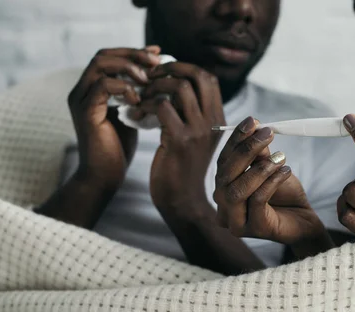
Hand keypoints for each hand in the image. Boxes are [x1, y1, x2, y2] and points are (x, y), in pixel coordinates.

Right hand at [68, 46, 161, 188]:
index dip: (134, 52)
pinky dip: (123, 87)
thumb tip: (159, 78)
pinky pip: (102, 86)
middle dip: (133, 54)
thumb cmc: (119, 149)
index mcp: (92, 89)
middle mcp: (82, 90)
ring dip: (129, 68)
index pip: (110, 56)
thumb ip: (137, 95)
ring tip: (148, 80)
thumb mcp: (132, 115)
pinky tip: (139, 99)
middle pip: (104, 54)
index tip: (158, 55)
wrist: (104, 177)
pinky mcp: (85, 112)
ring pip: (100, 64)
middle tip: (156, 62)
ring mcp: (80, 99)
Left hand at [138, 62, 225, 220]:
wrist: (183, 201)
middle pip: (197, 75)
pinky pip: (162, 106)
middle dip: (170, 68)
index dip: (184, 67)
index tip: (163, 73)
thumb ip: (193, 115)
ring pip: (179, 86)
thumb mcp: (196, 139)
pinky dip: (145, 104)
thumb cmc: (183, 169)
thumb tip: (176, 86)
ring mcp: (198, 130)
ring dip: (155, 86)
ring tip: (141, 96)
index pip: (208, 78)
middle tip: (150, 76)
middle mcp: (212, 122)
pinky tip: (136, 114)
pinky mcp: (179, 140)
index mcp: (218, 119)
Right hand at [213, 117, 328, 246]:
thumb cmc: (284, 195)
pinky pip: (257, 201)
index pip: (223, 162)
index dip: (236, 140)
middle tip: (267, 134)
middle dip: (246, 151)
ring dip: (259, 169)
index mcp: (223, 191)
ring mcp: (236, 222)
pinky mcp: (254, 230)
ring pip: (237, 191)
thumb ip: (259, 152)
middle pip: (225, 176)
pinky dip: (271, 182)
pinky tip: (285, 172)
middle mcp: (223, 208)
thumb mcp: (270, 168)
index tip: (252, 121)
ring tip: (280, 157)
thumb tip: (254, 125)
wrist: (304, 220)